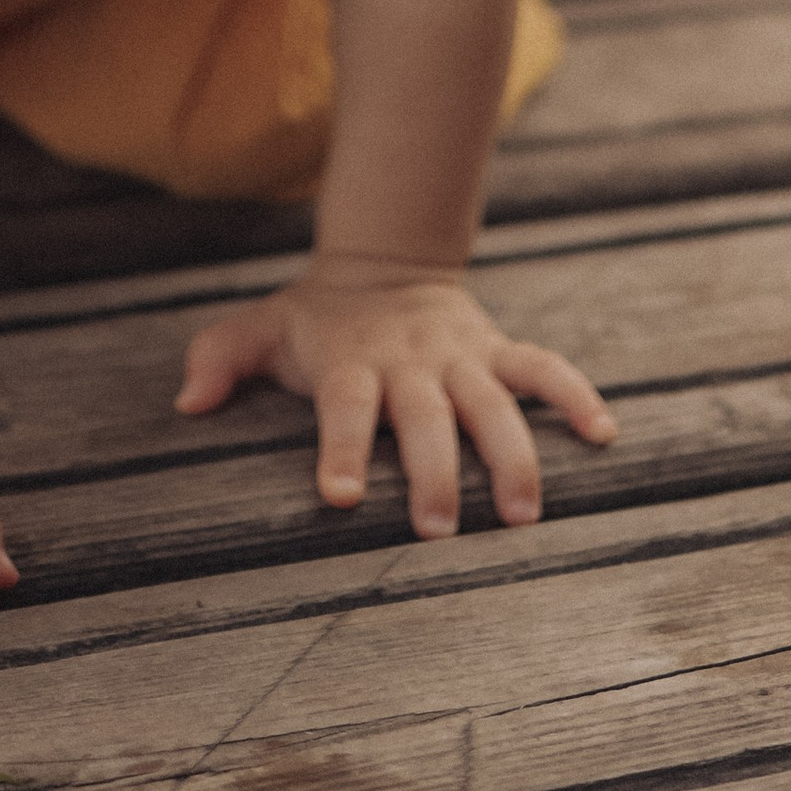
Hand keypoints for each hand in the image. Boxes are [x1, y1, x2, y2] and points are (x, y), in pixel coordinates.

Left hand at [175, 258, 613, 537]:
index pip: (344, 405)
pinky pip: (544, 367)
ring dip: (513, 454)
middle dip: (434, 471)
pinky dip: (574, 395)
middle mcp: (410, 361)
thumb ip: (220, 357)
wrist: (385, 260)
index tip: (336, 496)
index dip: (339, 447)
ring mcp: (460, 354)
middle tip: (438, 530)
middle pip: (426, 416)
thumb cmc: (318, 318)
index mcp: (352, 360)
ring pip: (493, 402)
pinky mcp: (497, 350)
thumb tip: (188, 403)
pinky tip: (603, 434)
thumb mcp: (262, 326)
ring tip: (526, 514)